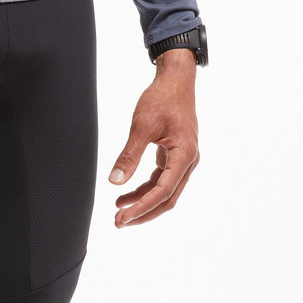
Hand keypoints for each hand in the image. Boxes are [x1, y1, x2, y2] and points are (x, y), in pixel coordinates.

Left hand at [108, 48, 198, 226]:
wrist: (176, 80)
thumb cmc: (162, 98)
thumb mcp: (142, 126)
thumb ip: (129, 155)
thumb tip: (114, 182)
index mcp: (184, 154)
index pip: (163, 191)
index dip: (142, 207)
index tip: (123, 217)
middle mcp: (188, 161)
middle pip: (167, 199)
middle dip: (143, 212)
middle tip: (119, 222)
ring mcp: (183, 160)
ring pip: (164, 192)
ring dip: (142, 203)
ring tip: (119, 211)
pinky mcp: (175, 157)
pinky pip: (161, 181)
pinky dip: (145, 190)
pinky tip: (126, 195)